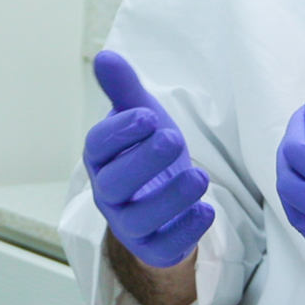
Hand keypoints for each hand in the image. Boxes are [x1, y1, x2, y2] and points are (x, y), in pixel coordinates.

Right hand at [84, 52, 213, 268]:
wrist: (164, 199)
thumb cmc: (147, 152)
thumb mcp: (141, 116)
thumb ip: (125, 89)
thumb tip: (105, 56)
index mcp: (101, 158)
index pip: (98, 146)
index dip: (120, 132)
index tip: (147, 115)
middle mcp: (108, 193)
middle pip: (113, 184)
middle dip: (143, 161)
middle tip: (173, 137)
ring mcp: (128, 224)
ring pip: (139, 218)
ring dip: (170, 197)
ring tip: (198, 175)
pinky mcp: (153, 247)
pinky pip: (163, 248)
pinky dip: (185, 231)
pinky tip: (206, 210)